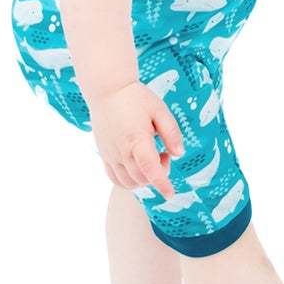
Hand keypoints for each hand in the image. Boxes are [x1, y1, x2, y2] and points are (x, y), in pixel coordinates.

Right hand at [88, 80, 185, 199]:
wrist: (108, 90)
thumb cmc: (135, 97)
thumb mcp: (159, 109)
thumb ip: (171, 132)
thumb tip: (179, 153)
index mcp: (137, 139)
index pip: (150, 169)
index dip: (161, 183)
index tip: (170, 193)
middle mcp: (122, 151)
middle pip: (142, 179)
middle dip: (158, 174)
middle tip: (163, 154)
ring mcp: (110, 155)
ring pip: (128, 182)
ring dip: (143, 179)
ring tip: (150, 157)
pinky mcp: (104, 155)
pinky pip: (115, 179)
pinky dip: (128, 181)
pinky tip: (137, 166)